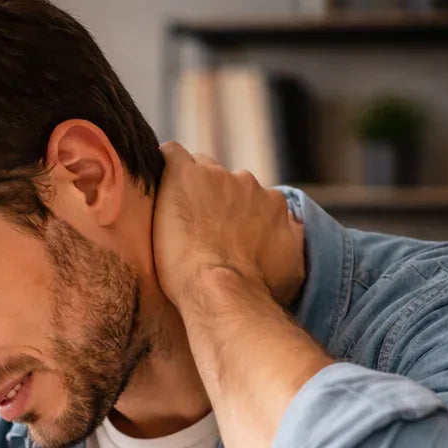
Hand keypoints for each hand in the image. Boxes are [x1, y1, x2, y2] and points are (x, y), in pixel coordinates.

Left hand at [152, 141, 304, 311]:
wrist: (221, 291)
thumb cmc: (253, 292)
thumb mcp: (290, 274)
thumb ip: (291, 251)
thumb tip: (290, 245)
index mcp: (273, 205)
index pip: (252, 200)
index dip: (235, 217)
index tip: (222, 236)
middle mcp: (249, 185)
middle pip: (226, 183)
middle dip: (213, 202)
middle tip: (197, 232)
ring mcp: (216, 176)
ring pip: (200, 171)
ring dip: (190, 191)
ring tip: (175, 220)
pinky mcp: (184, 175)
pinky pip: (172, 155)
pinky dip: (165, 166)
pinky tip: (156, 185)